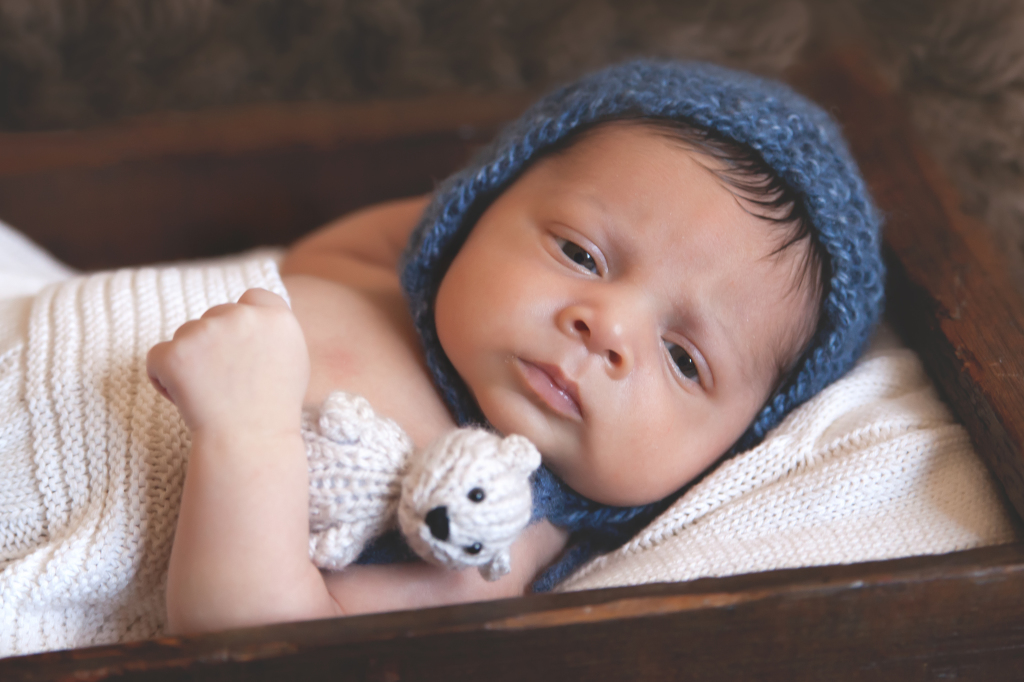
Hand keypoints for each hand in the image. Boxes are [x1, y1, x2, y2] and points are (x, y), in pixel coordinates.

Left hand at [147, 288, 309, 439]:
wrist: (249, 444)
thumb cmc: (273, 410)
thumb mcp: (293, 362)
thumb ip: (273, 333)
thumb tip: (253, 316)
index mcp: (276, 318)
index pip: (253, 298)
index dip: (244, 320)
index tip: (240, 346)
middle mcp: (242, 317)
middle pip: (216, 316)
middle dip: (213, 343)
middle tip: (224, 382)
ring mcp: (206, 332)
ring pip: (186, 335)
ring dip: (190, 360)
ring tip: (209, 395)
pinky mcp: (174, 352)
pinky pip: (158, 358)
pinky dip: (163, 377)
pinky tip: (184, 398)